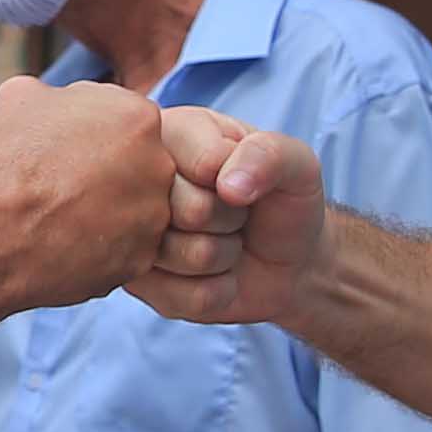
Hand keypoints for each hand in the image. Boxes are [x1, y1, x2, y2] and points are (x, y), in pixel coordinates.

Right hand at [0, 74, 175, 308]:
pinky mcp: (143, 256)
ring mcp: (155, 214)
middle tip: (68, 182)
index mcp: (138, 116)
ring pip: (135, 206)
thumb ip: (57, 92)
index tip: (68, 148)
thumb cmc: (8, 162)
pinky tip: (71, 242)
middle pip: (138, 162)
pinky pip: (127, 246)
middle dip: (108, 170)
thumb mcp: (19, 98)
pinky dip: (103, 246)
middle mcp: (160, 163)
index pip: (125, 119)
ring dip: (108, 208)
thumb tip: (60, 99)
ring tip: (66, 215)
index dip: (92, 133)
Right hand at [134, 105, 323, 327]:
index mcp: (170, 133)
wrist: (290, 262)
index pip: (191, 161)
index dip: (228, 181)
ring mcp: (134, 235)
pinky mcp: (141, 285)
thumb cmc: (284, 201)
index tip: (239, 180)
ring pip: (178, 256)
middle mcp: (139, 181)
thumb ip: (269, 154)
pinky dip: (215, 291)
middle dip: (226, 220)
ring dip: (220, 257)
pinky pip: (179, 297)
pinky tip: (217, 275)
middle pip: (183, 210)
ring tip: (225, 240)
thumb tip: (227, 185)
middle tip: (235, 215)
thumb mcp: (296, 164)